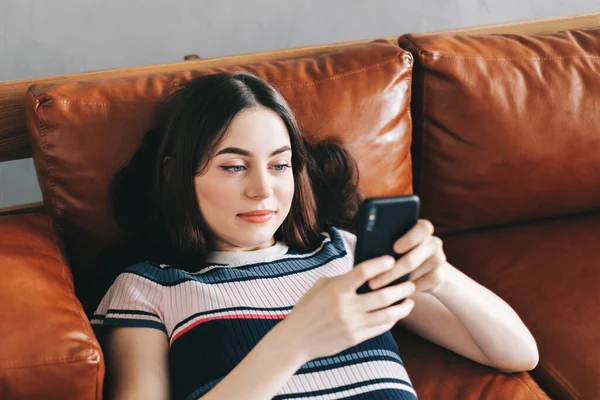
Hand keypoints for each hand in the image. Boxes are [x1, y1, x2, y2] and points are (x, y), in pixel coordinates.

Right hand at [282, 255, 415, 361]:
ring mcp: (353, 324)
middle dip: (401, 288)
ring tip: (409, 300)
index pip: (364, 271)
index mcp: (336, 289)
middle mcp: (347, 306)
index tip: (391, 260)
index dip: (380, 264)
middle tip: (410, 283)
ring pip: (387, 314)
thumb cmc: (308, 308)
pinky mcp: (356, 338)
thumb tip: (366, 273)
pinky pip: (380, 328)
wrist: (297, 339)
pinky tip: (396, 314)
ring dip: (402, 306)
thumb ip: (343, 279)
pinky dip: (392, 320)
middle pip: (383, 295)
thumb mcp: (321, 286)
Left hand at [368, 219, 450, 293]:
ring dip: (393, 282)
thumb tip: (369, 246)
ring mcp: (438, 260)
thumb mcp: (392, 242)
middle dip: (391, 271)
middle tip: (372, 281)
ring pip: (414, 273)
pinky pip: (419, 285)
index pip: (423, 228)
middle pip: (415, 257)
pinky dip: (403, 290)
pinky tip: (390, 292)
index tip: (395, 248)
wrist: (422, 268)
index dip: (410, 238)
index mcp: (422, 229)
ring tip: (375, 288)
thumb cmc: (397, 251)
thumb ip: (385, 241)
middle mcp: (433, 243)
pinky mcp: (438, 277)